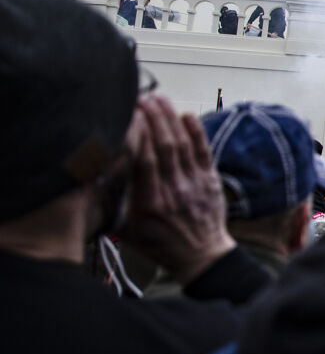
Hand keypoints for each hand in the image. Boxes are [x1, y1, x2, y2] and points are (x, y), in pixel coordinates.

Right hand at [120, 95, 235, 282]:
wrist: (200, 255)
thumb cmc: (159, 243)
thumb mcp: (126, 231)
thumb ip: (109, 207)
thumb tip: (86, 185)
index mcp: (150, 202)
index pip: (144, 160)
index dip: (137, 134)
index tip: (127, 115)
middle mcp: (174, 190)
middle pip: (164, 146)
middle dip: (153, 119)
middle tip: (141, 98)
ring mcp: (194, 184)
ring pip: (183, 144)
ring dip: (171, 119)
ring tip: (159, 99)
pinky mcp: (210, 180)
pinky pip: (204, 151)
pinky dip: (196, 132)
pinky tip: (186, 115)